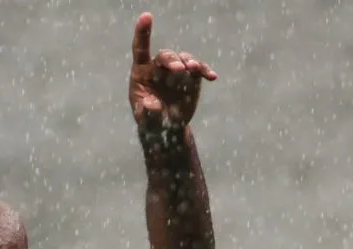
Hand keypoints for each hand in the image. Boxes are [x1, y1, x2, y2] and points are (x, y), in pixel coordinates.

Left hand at [129, 13, 216, 133]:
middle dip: (173, 60)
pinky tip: (211, 77)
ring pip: (184, 59)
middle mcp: (159, 68)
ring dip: (190, 62)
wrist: (167, 128)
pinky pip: (199, 69)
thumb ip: (147, 113)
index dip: (143, 32)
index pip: (141, 49)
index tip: (147, 16)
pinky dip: (205, 71)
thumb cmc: (151, 122)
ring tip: (194, 69)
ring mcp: (177, 71)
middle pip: (166, 56)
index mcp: (141, 73)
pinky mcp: (191, 77)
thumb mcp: (146, 121)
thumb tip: (151, 104)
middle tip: (180, 69)